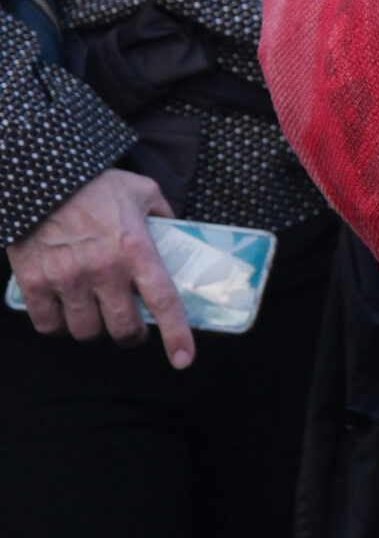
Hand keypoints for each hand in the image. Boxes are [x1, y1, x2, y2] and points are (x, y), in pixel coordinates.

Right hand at [5, 170, 193, 367]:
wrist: (43, 177)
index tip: (184, 360)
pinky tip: (64, 313)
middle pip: (123, 329)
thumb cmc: (97, 184)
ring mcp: (68, 279)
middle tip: (133, 329)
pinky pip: (48, 325)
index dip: (176, 335)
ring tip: (98, 317)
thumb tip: (179, 232)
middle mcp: (104, 270)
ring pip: (86, 332)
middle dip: (132, 335)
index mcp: (137, 250)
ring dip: (95, 330)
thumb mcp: (143, 192)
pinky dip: (57, 326)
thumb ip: (164, 214)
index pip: (163, 301)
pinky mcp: (35, 283)